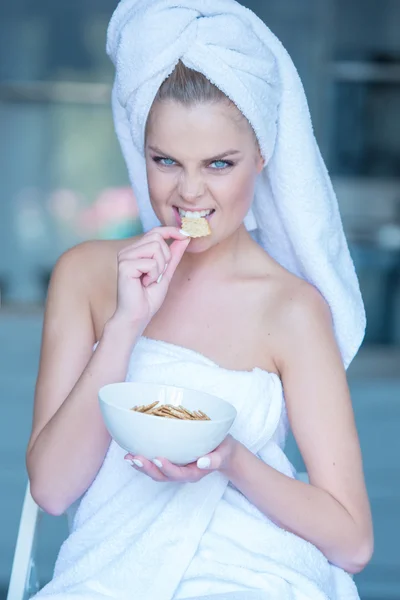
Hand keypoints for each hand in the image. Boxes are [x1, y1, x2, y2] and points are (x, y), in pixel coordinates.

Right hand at [112, 227, 189, 326]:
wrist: (138, 316)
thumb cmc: (148, 298)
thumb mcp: (166, 272)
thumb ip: (173, 255)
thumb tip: (184, 238)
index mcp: (135, 251)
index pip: (154, 231)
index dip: (171, 231)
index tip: (185, 235)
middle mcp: (127, 251)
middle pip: (156, 237)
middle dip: (166, 256)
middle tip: (158, 273)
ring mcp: (124, 257)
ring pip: (155, 247)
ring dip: (160, 267)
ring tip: (150, 280)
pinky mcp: (125, 265)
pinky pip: (151, 262)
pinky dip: (154, 275)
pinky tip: (144, 284)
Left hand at [124, 435, 238, 482]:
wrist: (223, 451)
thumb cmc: (223, 450)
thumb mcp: (224, 453)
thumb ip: (216, 459)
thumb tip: (203, 462)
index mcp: (194, 473)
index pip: (179, 474)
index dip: (167, 469)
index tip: (158, 459)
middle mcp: (181, 473)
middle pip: (162, 476)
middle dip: (147, 469)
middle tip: (134, 458)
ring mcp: (175, 468)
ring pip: (155, 472)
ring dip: (141, 466)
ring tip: (128, 458)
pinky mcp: (170, 461)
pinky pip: (154, 464)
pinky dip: (143, 460)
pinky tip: (131, 452)